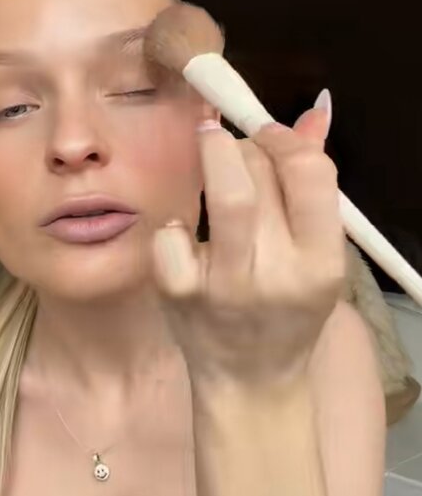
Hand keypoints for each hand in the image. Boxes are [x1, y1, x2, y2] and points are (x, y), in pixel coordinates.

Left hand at [151, 102, 346, 389]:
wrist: (250, 384)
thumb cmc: (286, 309)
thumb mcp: (315, 253)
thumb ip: (312, 183)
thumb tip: (314, 111)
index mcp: (321, 262)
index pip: (311, 174)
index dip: (285, 140)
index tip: (269, 136)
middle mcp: (279, 273)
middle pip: (263, 174)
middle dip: (245, 147)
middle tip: (236, 151)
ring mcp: (228, 285)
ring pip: (225, 193)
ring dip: (214, 156)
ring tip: (208, 145)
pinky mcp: (181, 293)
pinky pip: (173, 232)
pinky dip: (175, 224)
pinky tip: (184, 236)